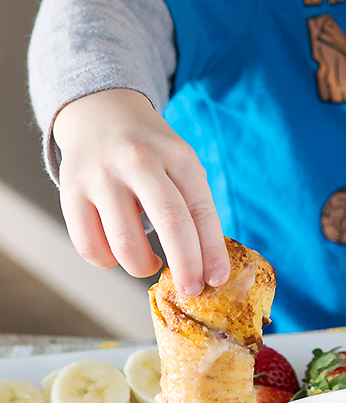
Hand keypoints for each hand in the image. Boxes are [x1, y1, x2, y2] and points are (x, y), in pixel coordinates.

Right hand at [53, 89, 230, 296]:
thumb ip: (193, 205)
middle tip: (190, 290)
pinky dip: (107, 261)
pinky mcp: (71, 191)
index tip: (217, 279)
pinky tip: (118, 254)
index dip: (211, 250)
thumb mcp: (181, 162)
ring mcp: (102, 176)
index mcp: (177, 155)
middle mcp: (140, 162)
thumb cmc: (152, 151)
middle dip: (185, 265)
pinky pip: (88, 245)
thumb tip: (206, 266)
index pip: (201, 210)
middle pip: (170, 222)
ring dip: (142, 267)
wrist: (102, 112)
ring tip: (151, 264)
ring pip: (125, 242)